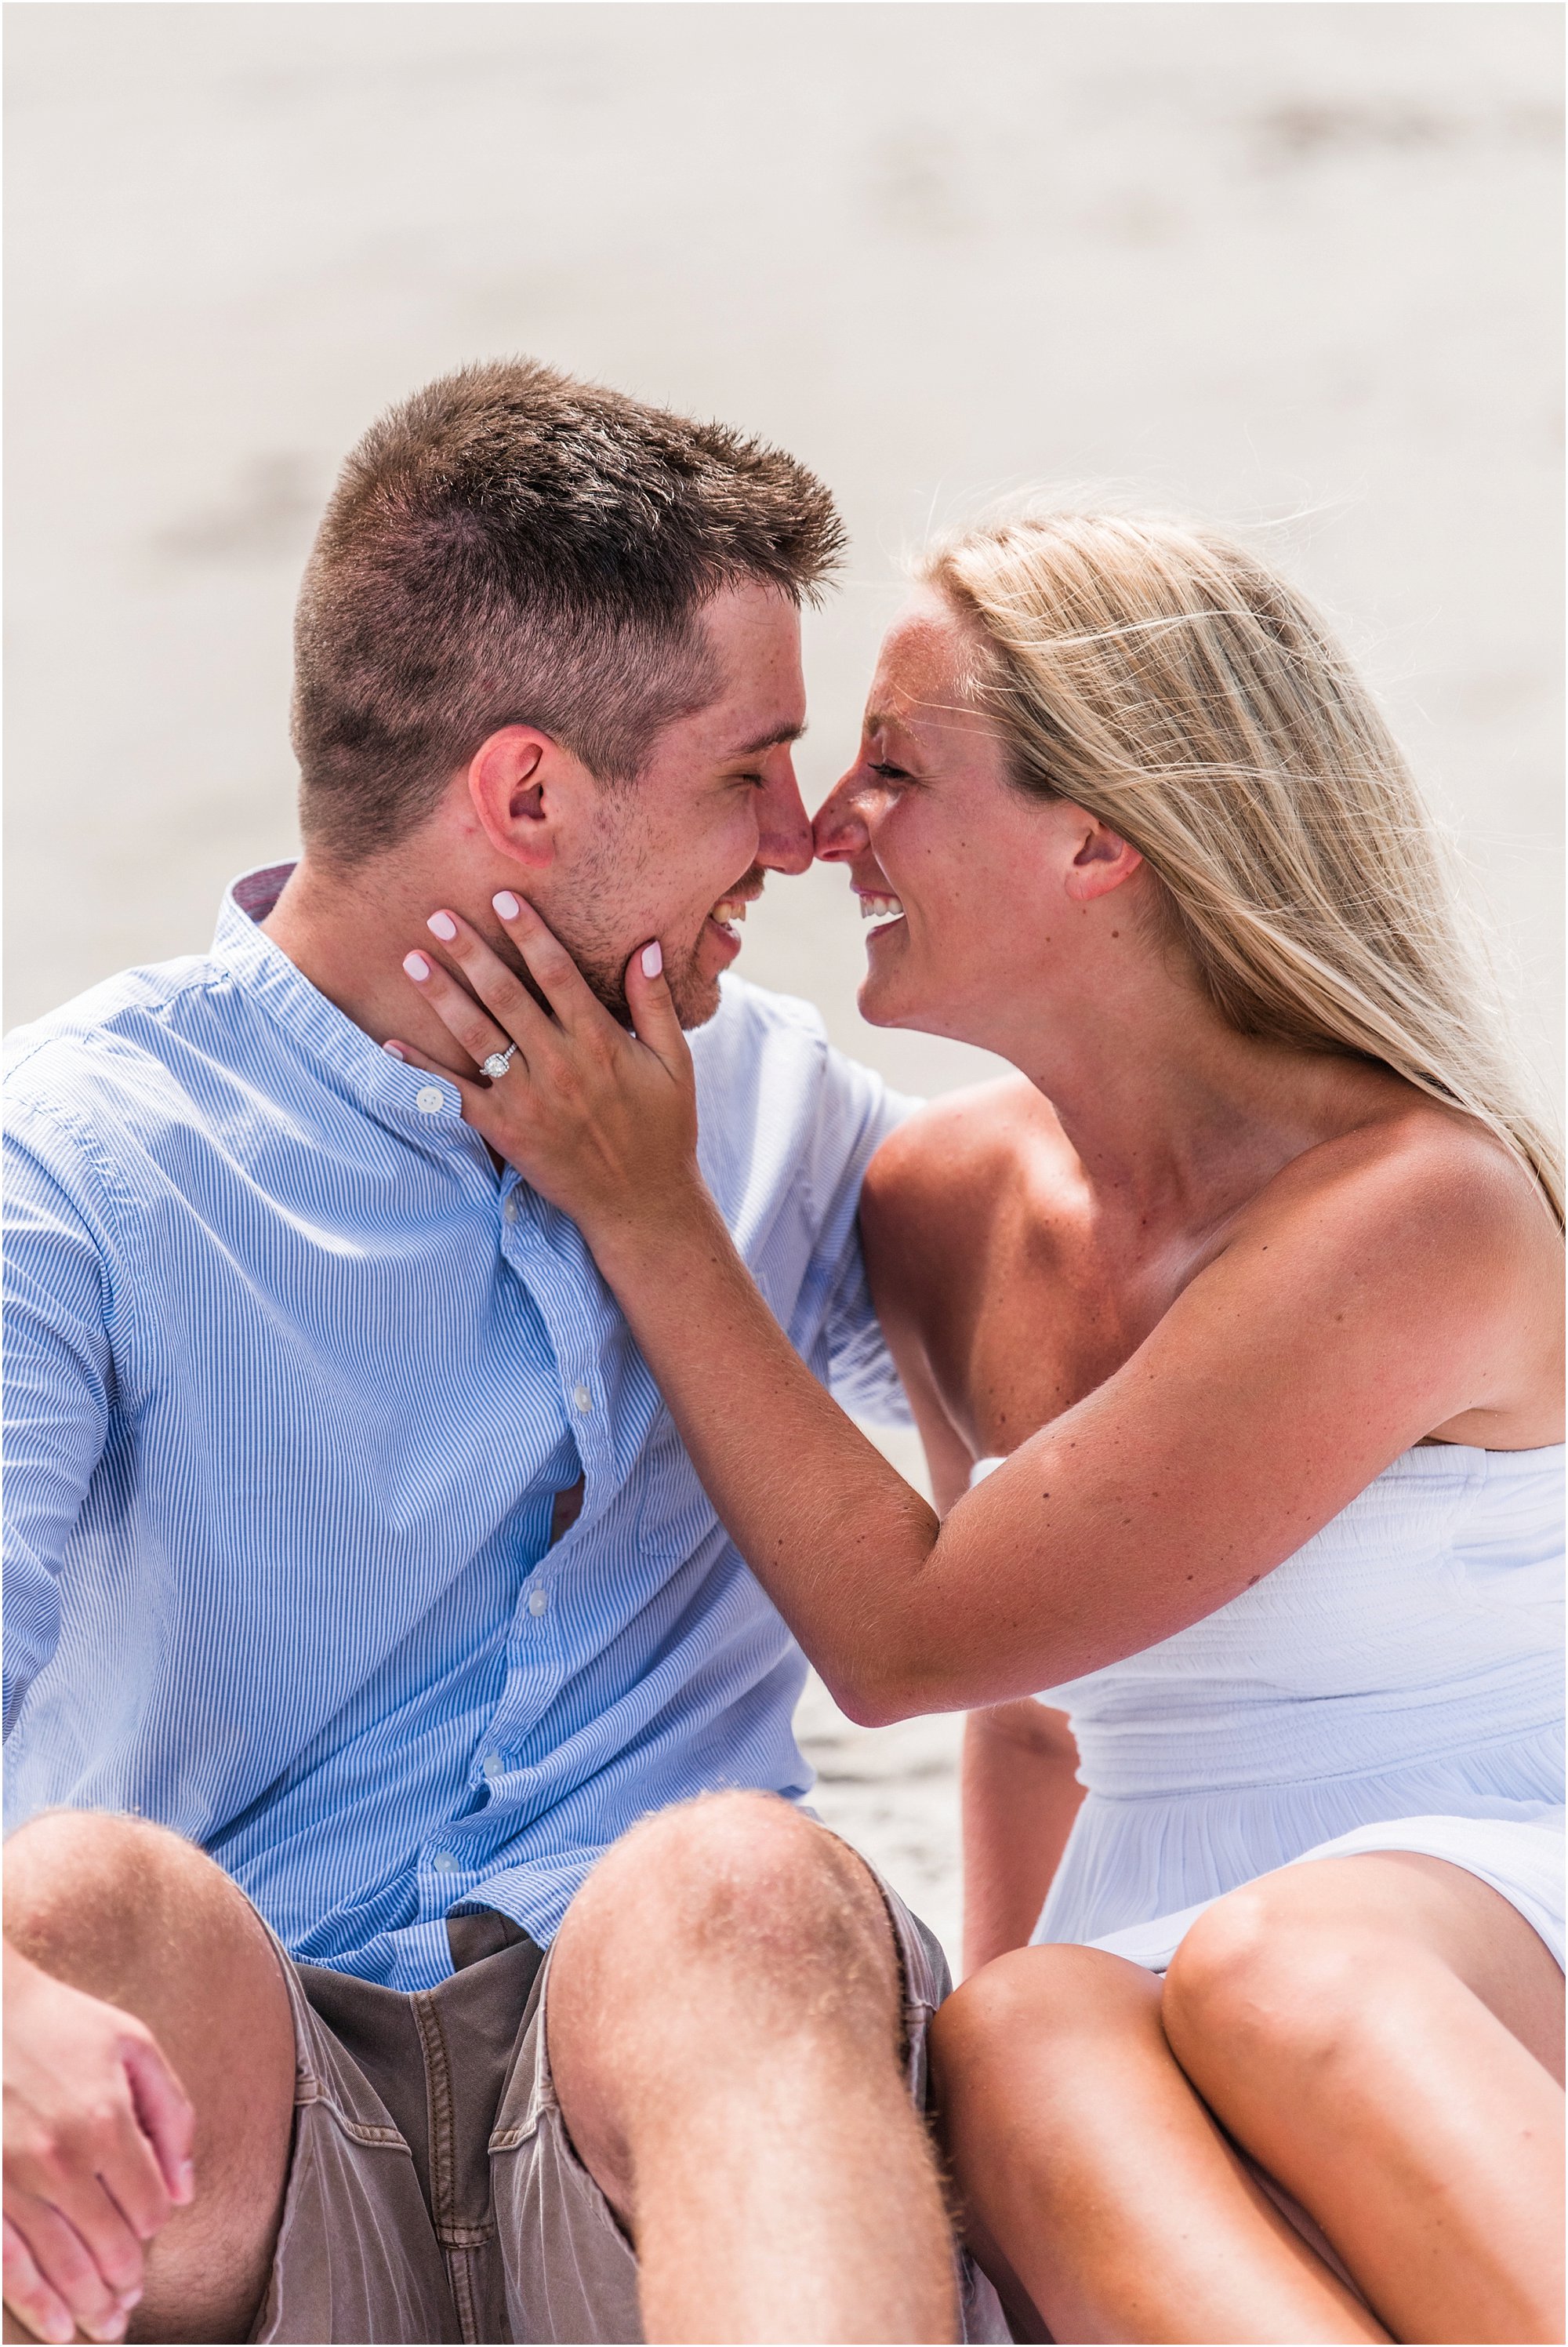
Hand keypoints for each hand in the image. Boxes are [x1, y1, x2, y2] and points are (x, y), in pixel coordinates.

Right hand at [3, 1948, 193, 2345]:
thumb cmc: (63, 2025)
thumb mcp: (134, 2046)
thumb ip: (172, 2113)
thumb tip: (185, 2188)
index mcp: (107, 2121)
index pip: (148, 2204)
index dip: (154, 2221)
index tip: (151, 2222)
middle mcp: (61, 2160)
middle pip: (109, 2245)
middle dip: (127, 2279)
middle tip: (132, 2299)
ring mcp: (13, 2182)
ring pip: (63, 2267)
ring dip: (91, 2305)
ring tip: (107, 2325)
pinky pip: (8, 2265)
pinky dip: (36, 2304)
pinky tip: (57, 2327)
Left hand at [387, 894, 709, 1259]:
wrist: (641, 1204)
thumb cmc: (663, 1130)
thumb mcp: (675, 1064)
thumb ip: (655, 1004)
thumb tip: (648, 946)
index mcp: (599, 1041)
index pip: (557, 973)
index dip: (528, 933)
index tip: (502, 899)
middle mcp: (560, 1064)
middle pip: (506, 995)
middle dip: (471, 952)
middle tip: (438, 915)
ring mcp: (529, 1099)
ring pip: (477, 1037)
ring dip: (442, 996)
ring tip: (413, 961)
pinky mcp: (507, 1132)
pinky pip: (458, 1095)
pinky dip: (423, 1072)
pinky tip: (393, 1045)